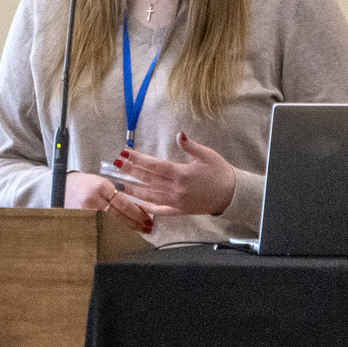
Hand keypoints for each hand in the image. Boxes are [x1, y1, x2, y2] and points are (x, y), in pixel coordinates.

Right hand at [65, 171, 154, 235]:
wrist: (62, 185)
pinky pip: (100, 227)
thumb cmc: (85, 183)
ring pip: (111, 223)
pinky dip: (112, 231)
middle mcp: (93, 199)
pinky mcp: (81, 220)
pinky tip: (122, 234)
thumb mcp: (102, 183)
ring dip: (126, 228)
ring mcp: (85, 212)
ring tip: (139, 231)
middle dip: (135, 222)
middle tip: (148, 227)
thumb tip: (137, 208)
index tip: (148, 218)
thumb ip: (117, 194)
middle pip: (119, 215)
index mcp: (101, 186)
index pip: (123, 203)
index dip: (137, 213)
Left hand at [111, 132, 235, 216]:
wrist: (232, 195)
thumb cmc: (220, 172)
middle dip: (131, 171)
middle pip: (149, 180)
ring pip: (150, 196)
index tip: (125, 153)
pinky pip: (160, 211)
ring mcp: (176, 202)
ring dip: (134, 190)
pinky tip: (136, 204)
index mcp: (181, 173)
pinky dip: (147, 208)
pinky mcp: (179, 211)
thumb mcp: (207, 155)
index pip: (155, 165)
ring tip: (119, 185)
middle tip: (115, 164)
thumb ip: (191, 146)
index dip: (138, 159)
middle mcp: (176, 189)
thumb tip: (179, 135)